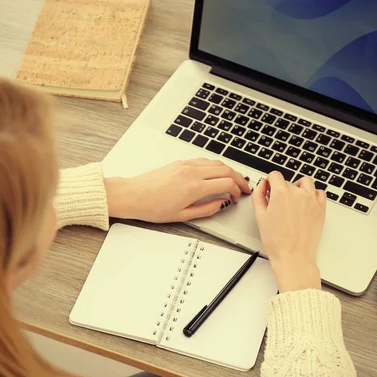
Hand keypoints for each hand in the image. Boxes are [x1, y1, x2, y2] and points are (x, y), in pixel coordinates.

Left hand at [104, 159, 251, 222]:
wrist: (133, 195)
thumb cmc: (152, 207)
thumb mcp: (182, 215)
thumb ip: (207, 209)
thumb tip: (222, 204)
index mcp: (194, 187)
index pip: (227, 183)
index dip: (237, 190)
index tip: (237, 197)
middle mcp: (192, 172)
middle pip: (226, 169)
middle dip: (239, 178)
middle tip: (244, 187)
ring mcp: (186, 164)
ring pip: (216, 162)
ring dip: (228, 170)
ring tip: (233, 180)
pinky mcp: (180, 162)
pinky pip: (205, 160)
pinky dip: (216, 166)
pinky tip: (216, 174)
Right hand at [251, 172, 325, 292]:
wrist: (293, 256)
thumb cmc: (277, 241)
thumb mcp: (260, 216)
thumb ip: (259, 195)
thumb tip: (262, 185)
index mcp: (281, 193)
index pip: (275, 175)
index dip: (269, 182)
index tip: (269, 189)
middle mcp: (298, 193)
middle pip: (288, 181)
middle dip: (282, 189)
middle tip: (278, 204)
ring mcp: (312, 200)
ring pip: (305, 182)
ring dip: (298, 187)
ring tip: (293, 200)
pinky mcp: (321, 208)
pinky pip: (319, 192)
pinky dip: (312, 194)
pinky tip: (305, 203)